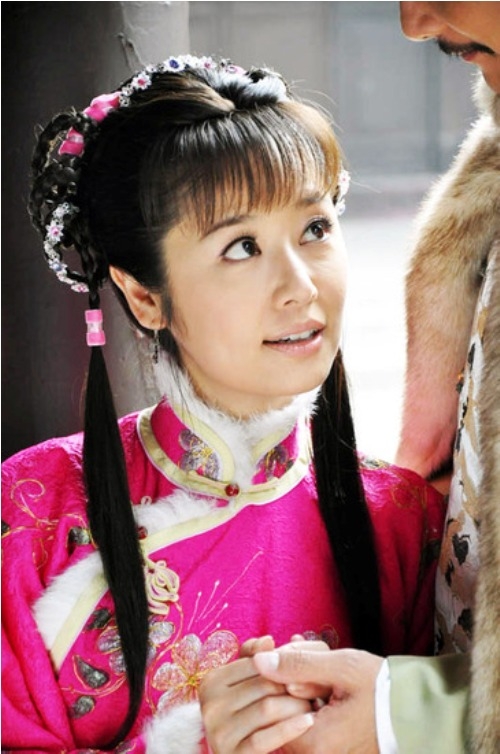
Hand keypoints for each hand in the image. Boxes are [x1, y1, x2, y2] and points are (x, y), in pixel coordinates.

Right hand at [199, 655, 313, 753]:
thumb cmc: (249, 713)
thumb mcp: (248, 682)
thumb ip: (255, 658)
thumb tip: (268, 640)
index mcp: (212, 681)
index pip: (257, 664)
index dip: (286, 665)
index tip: (308, 669)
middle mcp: (210, 704)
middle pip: (264, 685)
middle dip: (294, 685)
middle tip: (318, 688)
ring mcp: (217, 731)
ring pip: (267, 709)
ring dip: (297, 706)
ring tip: (315, 705)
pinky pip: (265, 739)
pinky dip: (290, 728)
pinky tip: (308, 723)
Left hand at [253, 648, 383, 753]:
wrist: (419, 712)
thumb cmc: (384, 690)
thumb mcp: (341, 668)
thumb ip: (298, 664)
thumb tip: (259, 660)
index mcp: (312, 741)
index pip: (271, 702)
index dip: (279, 670)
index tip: (292, 648)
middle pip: (281, 704)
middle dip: (290, 672)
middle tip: (304, 647)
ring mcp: (321, 751)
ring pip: (294, 705)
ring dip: (301, 677)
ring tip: (317, 655)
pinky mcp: (329, 745)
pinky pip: (308, 712)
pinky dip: (311, 689)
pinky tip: (320, 666)